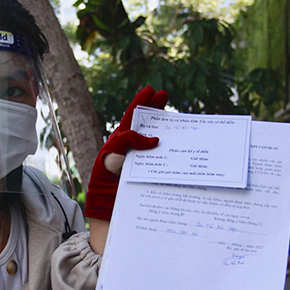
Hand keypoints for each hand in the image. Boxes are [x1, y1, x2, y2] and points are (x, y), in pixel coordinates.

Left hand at [84, 86, 167, 220]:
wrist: (109, 199)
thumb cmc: (106, 173)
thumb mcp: (114, 151)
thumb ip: (129, 139)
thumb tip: (155, 140)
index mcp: (122, 137)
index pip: (133, 115)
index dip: (142, 102)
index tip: (152, 90)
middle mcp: (134, 145)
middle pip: (147, 123)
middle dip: (156, 109)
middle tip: (165, 95)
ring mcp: (144, 156)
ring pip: (158, 137)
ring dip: (167, 127)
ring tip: (177, 117)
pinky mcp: (152, 169)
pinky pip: (164, 156)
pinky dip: (173, 150)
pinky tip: (183, 145)